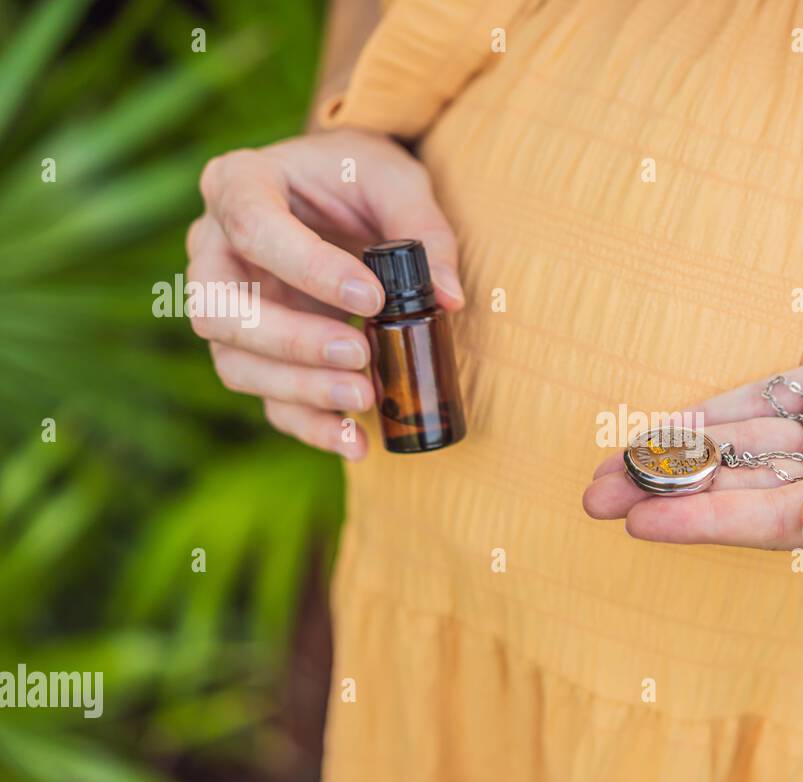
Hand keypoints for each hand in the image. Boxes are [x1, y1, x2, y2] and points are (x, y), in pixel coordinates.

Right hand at [186, 129, 462, 458]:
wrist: (340, 193)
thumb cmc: (360, 178)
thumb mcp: (398, 180)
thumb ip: (424, 230)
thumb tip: (447, 298)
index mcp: (238, 184)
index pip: (252, 226)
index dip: (307, 268)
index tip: (372, 296)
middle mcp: (214, 249)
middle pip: (219, 309)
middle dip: (291, 342)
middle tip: (360, 354)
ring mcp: (227, 306)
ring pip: (235, 362)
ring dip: (300, 390)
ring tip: (367, 400)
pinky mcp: (253, 352)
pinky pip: (266, 399)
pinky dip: (310, 425)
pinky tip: (356, 441)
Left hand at [584, 260, 802, 548]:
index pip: (782, 522)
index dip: (709, 522)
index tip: (642, 523)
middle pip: (749, 491)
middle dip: (674, 494)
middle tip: (595, 496)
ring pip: (748, 450)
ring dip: (684, 456)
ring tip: (611, 464)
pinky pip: (767, 405)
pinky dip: (719, 414)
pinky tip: (668, 423)